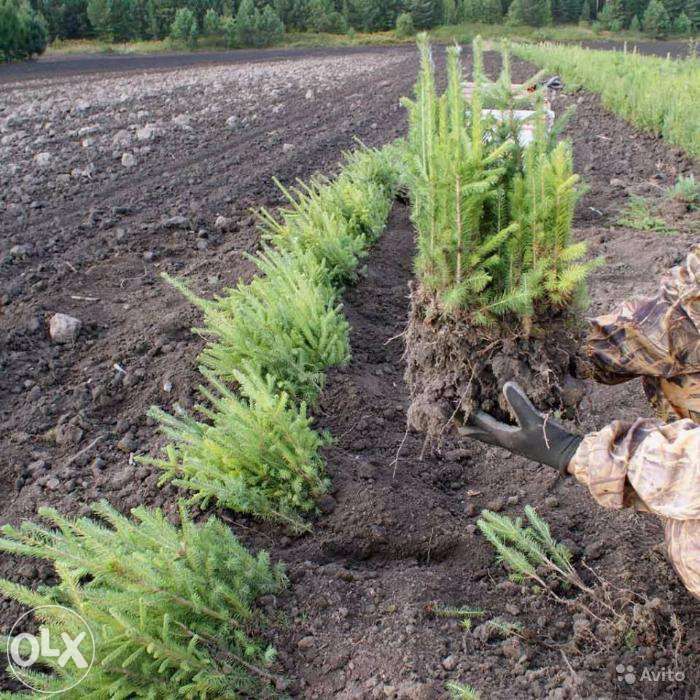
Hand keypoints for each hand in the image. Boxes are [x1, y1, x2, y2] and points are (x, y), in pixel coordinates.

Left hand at [458, 382, 581, 471]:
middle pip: (482, 436)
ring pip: (492, 436)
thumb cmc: (550, 440)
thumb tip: (506, 384)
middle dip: (469, 429)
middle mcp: (507, 442)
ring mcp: (516, 444)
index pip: (481, 424)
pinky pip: (503, 435)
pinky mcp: (524, 442)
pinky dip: (496, 429)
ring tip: (472, 428)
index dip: (468, 415)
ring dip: (481, 430)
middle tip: (456, 427)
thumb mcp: (534, 419)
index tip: (455, 408)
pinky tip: (500, 425)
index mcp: (505, 437)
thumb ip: (519, 402)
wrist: (568, 456)